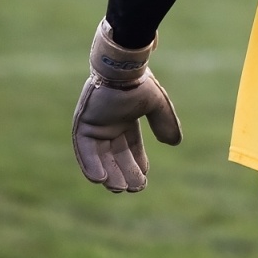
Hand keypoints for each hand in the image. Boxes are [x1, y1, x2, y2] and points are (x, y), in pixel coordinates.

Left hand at [72, 20, 182, 192]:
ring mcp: (94, 125)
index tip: (144, 178)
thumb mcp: (157, 104)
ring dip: (109, 174)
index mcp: (124, 120)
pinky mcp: (82, 125)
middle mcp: (108, 125)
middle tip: (134, 189)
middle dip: (125, 173)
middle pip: (115, 155)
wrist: (122, 68)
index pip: (130, 148)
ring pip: (100, 157)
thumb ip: (164, 123)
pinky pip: (84, 150)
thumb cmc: (139, 82)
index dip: (137, 163)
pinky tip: (100, 180)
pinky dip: (91, 165)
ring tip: (119, 189)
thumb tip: (174, 143)